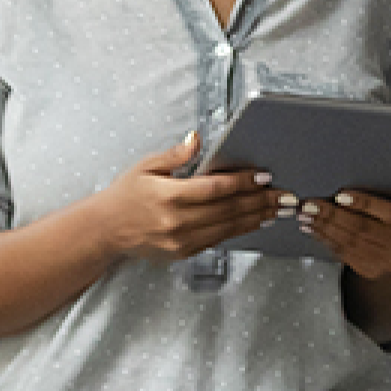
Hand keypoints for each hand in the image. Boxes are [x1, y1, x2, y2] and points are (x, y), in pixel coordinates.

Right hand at [79, 132, 288, 263]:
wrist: (106, 230)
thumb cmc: (125, 195)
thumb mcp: (146, 166)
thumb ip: (175, 154)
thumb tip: (197, 138)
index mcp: (168, 195)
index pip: (215, 188)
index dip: (242, 182)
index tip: (263, 176)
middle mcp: (177, 221)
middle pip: (228, 210)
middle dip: (260, 201)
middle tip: (284, 195)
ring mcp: (181, 240)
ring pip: (228, 228)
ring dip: (256, 217)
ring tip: (277, 209)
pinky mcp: (183, 252)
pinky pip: (218, 240)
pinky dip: (239, 229)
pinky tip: (254, 221)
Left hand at [299, 189, 390, 279]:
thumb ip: (384, 191)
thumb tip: (356, 177)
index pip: (387, 211)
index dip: (363, 203)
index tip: (341, 194)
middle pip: (362, 227)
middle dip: (332, 215)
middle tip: (310, 204)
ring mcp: (383, 259)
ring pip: (349, 241)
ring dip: (323, 227)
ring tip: (305, 215)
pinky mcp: (369, 269)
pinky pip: (343, 253)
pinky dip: (325, 239)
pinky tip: (312, 229)